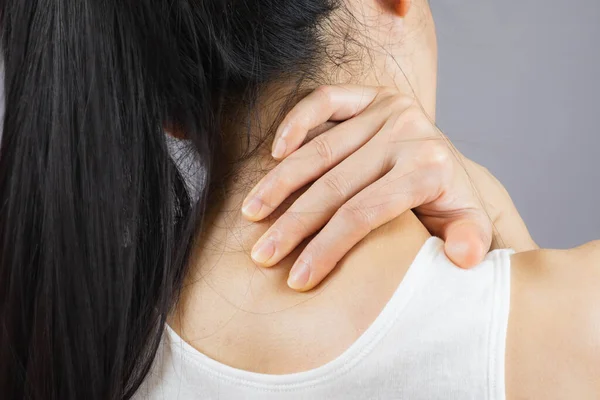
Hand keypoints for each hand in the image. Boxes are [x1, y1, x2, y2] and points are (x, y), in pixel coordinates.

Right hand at [241, 85, 535, 290]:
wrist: (447, 163)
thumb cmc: (447, 203)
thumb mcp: (467, 224)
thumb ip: (470, 239)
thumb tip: (464, 258)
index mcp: (430, 168)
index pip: (365, 212)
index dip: (327, 247)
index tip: (298, 278)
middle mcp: (408, 133)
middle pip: (337, 185)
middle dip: (294, 224)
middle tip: (262, 254)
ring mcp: (388, 110)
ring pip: (321, 149)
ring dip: (281, 183)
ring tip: (252, 213)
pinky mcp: (371, 96)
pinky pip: (325, 101)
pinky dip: (296, 122)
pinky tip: (274, 153)